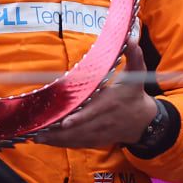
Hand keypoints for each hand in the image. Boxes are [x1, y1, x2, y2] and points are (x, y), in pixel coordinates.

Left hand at [35, 41, 156, 148]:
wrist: (143, 121)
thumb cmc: (135, 94)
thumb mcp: (137, 74)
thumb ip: (134, 55)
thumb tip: (130, 38)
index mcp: (111, 102)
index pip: (93, 111)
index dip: (79, 117)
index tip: (65, 121)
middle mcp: (104, 119)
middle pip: (80, 128)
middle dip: (59, 131)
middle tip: (39, 130)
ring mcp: (100, 132)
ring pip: (77, 138)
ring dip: (57, 139)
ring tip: (38, 136)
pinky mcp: (97, 140)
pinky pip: (78, 144)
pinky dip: (63, 144)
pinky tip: (47, 141)